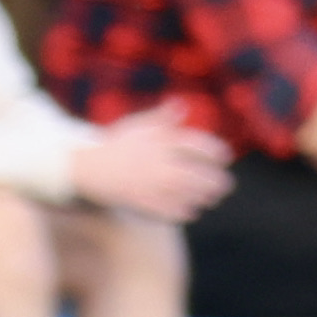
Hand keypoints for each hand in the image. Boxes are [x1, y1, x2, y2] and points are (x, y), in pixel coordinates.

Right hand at [70, 106, 233, 221]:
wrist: (90, 167)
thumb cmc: (118, 144)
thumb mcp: (140, 125)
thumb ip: (163, 117)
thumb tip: (184, 104)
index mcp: (162, 142)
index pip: (198, 146)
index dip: (216, 152)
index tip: (225, 156)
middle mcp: (160, 163)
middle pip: (198, 175)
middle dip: (215, 181)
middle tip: (227, 185)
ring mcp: (153, 185)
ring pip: (187, 195)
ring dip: (204, 197)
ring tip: (213, 198)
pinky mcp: (144, 203)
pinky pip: (170, 211)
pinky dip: (184, 212)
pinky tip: (191, 211)